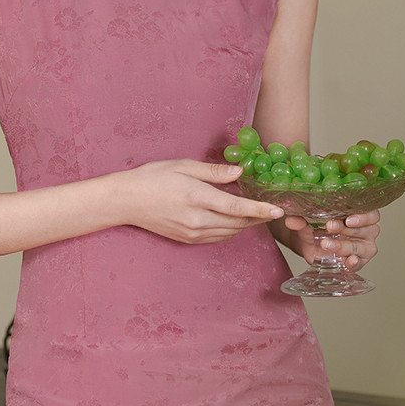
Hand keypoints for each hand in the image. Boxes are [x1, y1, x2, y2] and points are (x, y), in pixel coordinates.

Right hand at [120, 160, 283, 244]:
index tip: (278, 210)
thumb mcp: (183, 165)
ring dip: (246, 225)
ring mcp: (192, 233)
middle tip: (274, 210)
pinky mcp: (188, 240)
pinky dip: (231, 231)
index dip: (260, 210)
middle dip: (258, 218)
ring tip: (259, 215)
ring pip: (229, 233)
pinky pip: (217, 238)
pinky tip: (236, 222)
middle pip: (238, 224)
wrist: (126, 201)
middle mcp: (197, 219)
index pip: (237, 208)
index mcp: (197, 197)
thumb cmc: (152, 178)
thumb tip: (239, 172)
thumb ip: (213, 171)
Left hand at [275, 210, 380, 270]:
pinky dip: (354, 263)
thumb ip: (300, 220)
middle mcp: (366, 229)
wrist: (306, 243)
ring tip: (326, 244)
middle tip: (329, 227)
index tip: (347, 218)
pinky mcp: (357, 261)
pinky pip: (360, 263)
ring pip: (361, 247)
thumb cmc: (314, 226)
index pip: (371, 213)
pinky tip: (347, 262)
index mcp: (359, 213)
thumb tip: (291, 220)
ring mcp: (363, 246)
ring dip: (344, 246)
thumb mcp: (306, 221)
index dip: (363, 216)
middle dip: (346, 229)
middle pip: (366, 229)